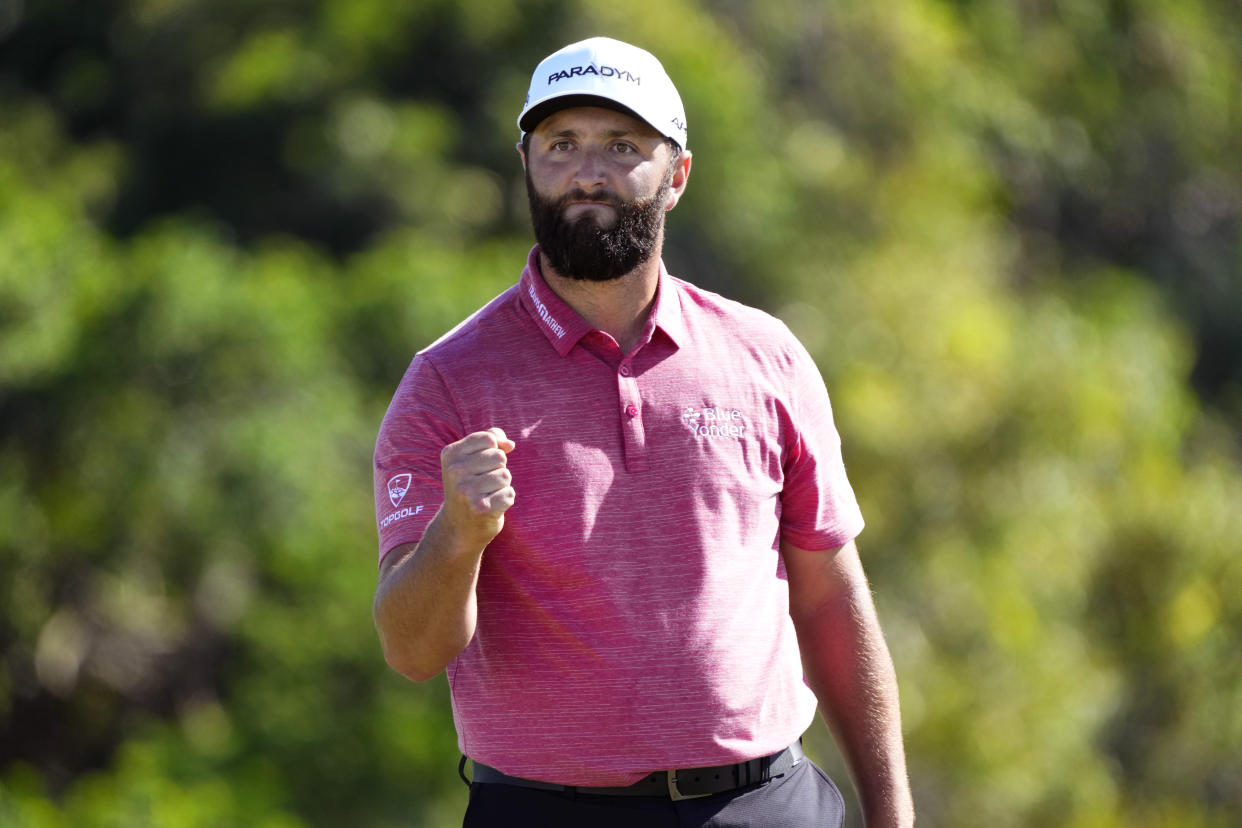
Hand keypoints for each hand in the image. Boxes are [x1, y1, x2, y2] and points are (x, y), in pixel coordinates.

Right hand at [439, 428, 515, 546]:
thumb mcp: (472, 458)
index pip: (489, 439)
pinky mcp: (481, 508)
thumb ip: (491, 439)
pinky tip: (491, 506)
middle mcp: (455, 471)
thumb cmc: (469, 486)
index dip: (493, 450)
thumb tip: (510, 444)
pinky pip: (509, 494)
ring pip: (505, 475)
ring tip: (486, 494)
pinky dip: (505, 500)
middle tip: (482, 484)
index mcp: (450, 454)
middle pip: (499, 457)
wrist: (458, 526)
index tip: (480, 465)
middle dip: (498, 469)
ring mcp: (467, 490)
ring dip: (501, 486)